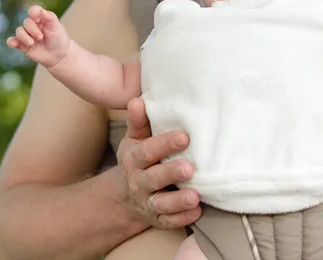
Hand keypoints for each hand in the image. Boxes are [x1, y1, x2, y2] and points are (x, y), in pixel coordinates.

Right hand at [6, 5, 69, 66]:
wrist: (58, 55)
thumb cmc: (58, 38)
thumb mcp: (57, 26)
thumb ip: (50, 17)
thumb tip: (40, 10)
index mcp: (41, 18)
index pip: (34, 11)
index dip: (34, 12)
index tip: (37, 19)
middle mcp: (33, 25)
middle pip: (26, 22)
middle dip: (32, 29)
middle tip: (41, 37)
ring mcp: (27, 35)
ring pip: (19, 31)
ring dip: (24, 37)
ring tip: (32, 43)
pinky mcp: (22, 45)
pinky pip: (12, 41)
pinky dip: (11, 41)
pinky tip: (13, 44)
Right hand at [118, 97, 200, 228]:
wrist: (125, 195)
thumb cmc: (139, 158)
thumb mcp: (135, 138)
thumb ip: (139, 121)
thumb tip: (138, 100)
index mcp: (134, 159)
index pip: (147, 151)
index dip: (164, 144)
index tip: (185, 137)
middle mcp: (139, 182)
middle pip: (154, 178)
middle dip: (171, 173)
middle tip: (189, 168)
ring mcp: (148, 202)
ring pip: (161, 204)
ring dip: (178, 201)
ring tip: (195, 196)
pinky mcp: (157, 219)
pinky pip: (169, 221)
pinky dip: (182, 218)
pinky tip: (197, 211)